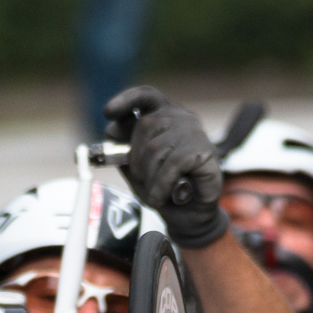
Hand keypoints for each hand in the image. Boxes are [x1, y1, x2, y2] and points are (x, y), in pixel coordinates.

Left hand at [103, 85, 228, 249]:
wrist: (188, 216)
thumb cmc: (163, 189)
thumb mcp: (137, 170)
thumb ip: (124, 151)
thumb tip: (112, 131)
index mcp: (163, 117)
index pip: (145, 96)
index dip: (126, 100)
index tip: (108, 113)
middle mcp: (181, 119)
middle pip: (145, 126)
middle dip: (137, 159)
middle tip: (144, 179)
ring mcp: (194, 133)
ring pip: (156, 148)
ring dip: (150, 177)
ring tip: (157, 191)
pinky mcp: (204, 151)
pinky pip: (172, 165)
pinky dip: (161, 185)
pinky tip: (162, 197)